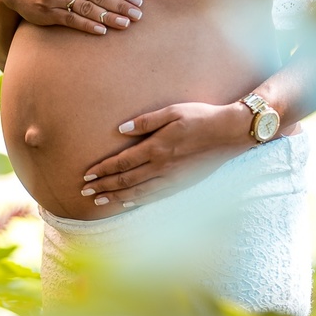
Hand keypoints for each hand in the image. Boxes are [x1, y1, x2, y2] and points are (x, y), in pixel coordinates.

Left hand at [80, 102, 253, 207]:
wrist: (230, 133)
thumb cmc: (202, 117)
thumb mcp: (173, 111)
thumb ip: (146, 122)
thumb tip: (120, 130)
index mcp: (156, 148)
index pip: (122, 163)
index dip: (103, 170)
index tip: (87, 175)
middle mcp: (161, 167)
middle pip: (125, 181)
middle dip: (103, 186)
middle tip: (84, 192)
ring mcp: (172, 178)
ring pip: (138, 192)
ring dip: (116, 197)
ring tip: (99, 201)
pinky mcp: (181, 184)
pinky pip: (155, 196)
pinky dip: (138, 201)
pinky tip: (127, 203)